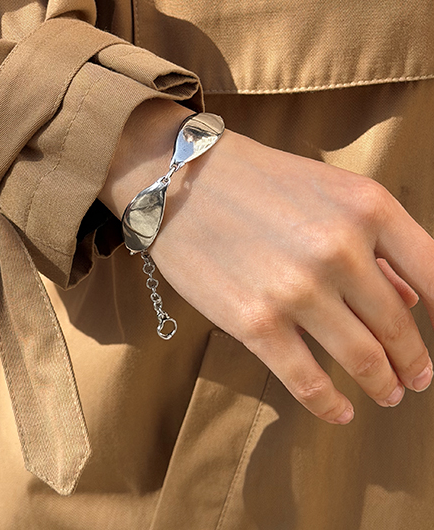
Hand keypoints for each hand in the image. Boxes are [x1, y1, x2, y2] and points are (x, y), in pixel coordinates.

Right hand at [100, 99, 433, 424]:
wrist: (178, 177)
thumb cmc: (256, 179)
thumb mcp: (328, 189)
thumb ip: (376, 242)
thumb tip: (413, 297)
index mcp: (367, 207)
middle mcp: (340, 249)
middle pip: (399, 327)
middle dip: (414, 362)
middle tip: (416, 379)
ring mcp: (298, 289)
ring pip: (363, 360)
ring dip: (383, 386)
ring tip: (387, 394)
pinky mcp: (255, 322)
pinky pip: (308, 380)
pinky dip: (330, 405)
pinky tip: (340, 411)